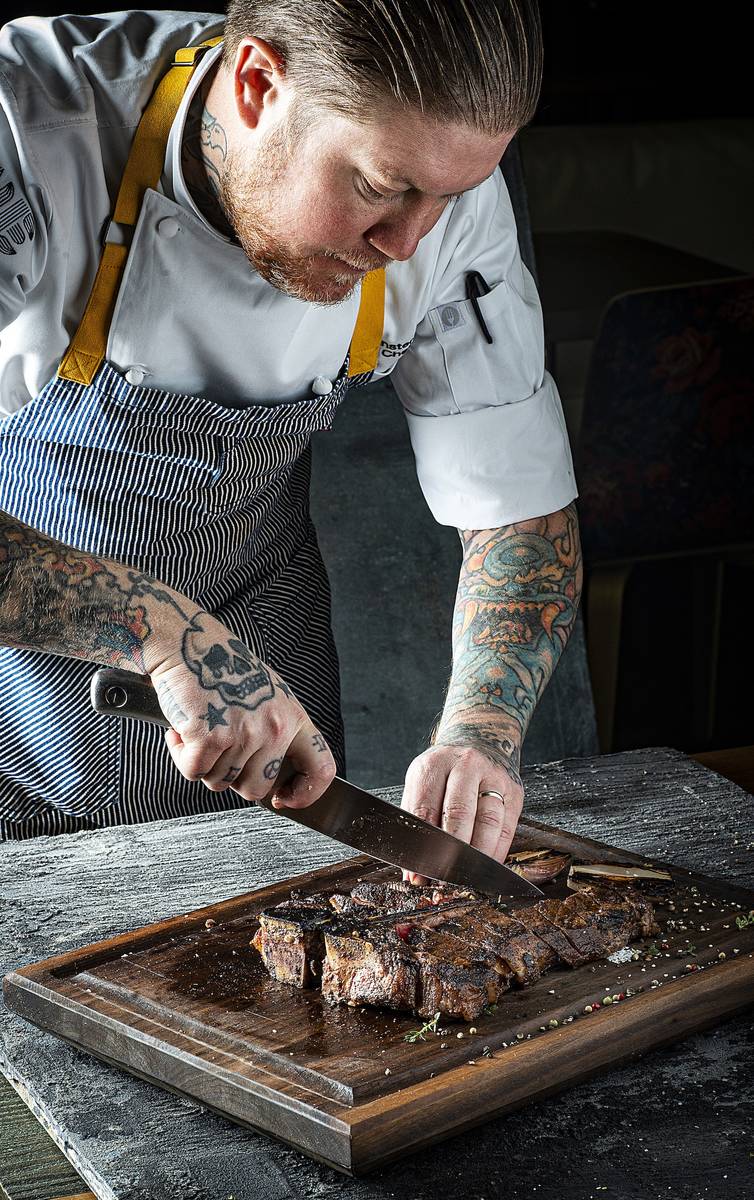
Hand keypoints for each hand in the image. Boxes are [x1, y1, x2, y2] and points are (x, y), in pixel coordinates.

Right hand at [147, 610, 335, 807]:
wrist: (187, 642)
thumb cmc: (222, 667)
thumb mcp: (266, 696)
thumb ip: (275, 733)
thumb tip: (271, 781)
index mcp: (293, 717)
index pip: (322, 769)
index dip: (306, 794)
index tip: (283, 799)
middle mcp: (274, 728)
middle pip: (256, 789)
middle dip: (232, 778)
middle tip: (219, 749)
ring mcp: (244, 733)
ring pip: (219, 782)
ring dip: (203, 763)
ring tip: (200, 728)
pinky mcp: (211, 737)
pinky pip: (194, 772)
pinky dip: (181, 756)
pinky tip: (182, 730)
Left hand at [400, 743, 523, 883]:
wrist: (480, 740)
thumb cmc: (445, 771)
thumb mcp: (423, 783)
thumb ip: (416, 823)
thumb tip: (413, 872)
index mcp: (435, 764)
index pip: (425, 808)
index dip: (421, 845)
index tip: (417, 873)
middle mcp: (466, 766)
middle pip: (458, 813)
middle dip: (450, 852)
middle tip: (442, 879)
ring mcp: (494, 777)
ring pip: (488, 822)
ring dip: (476, 856)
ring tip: (465, 878)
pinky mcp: (515, 791)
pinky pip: (507, 828)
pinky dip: (497, 853)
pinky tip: (486, 868)